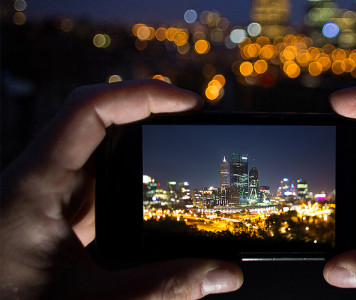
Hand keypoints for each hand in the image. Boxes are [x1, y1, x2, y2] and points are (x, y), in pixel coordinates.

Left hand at [0, 80, 242, 298]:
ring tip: (180, 137)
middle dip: (147, 107)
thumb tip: (224, 273)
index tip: (190, 103)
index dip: (142, 95)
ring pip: (96, 142)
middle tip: (193, 116)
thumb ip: (162, 287)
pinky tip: (153, 177)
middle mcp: (41, 177)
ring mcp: (50, 192)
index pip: (89, 110)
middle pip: (95, 115)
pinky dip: (131, 164)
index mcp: (37, 184)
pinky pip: (98, 171)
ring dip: (139, 134)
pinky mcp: (60, 208)